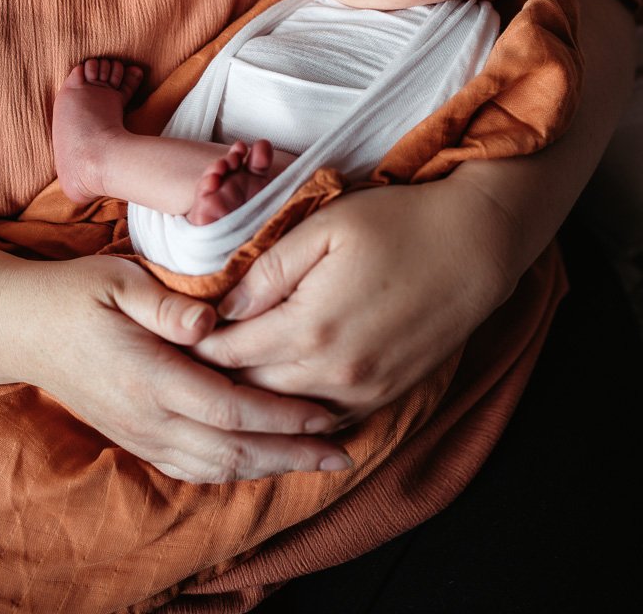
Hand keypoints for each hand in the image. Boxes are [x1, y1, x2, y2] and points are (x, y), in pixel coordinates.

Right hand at [0, 254, 347, 481]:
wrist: (21, 328)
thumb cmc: (75, 293)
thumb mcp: (117, 278)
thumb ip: (164, 302)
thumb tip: (210, 320)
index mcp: (147, 376)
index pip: (228, 409)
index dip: (281, 417)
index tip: (326, 414)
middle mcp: (147, 417)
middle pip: (231, 452)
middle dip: (291, 455)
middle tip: (341, 453)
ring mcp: (140, 434)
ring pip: (215, 468)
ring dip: (270, 467)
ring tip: (316, 461)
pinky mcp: (137, 438)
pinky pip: (193, 467)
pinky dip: (236, 470)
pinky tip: (265, 461)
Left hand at [194, 176, 512, 423]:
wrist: (475, 247)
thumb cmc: (398, 223)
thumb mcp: (324, 226)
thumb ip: (268, 270)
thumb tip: (221, 308)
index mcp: (309, 326)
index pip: (227, 353)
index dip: (192, 348)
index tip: (167, 340)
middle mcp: (334, 371)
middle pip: (250, 391)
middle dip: (213, 379)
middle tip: (181, 364)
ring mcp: (363, 390)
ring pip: (285, 413)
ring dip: (252, 400)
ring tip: (218, 383)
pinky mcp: (386, 396)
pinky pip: (325, 418)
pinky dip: (295, 411)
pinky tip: (277, 395)